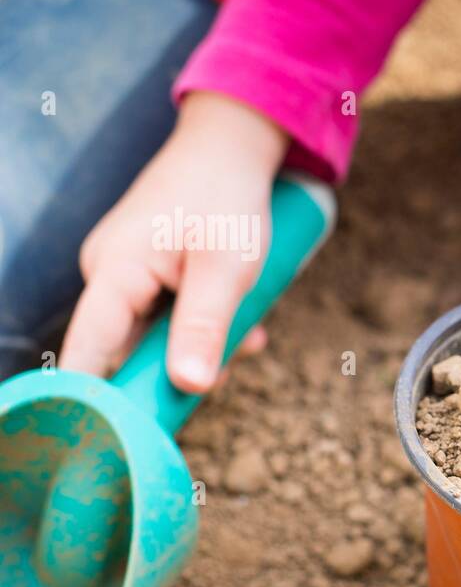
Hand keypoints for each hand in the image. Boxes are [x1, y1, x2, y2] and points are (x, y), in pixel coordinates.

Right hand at [60, 91, 288, 391]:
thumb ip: (205, 327)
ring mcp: (126, 273)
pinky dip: (205, 325)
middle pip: (125, 350)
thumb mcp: (227, 268)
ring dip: (201, 346)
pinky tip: (246, 326)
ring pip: (154, 335)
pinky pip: (168, 315)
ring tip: (247, 337)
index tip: (104, 442)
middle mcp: (108, 275)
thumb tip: (187, 386)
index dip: (94, 400)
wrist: (233, 144)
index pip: (88, 352)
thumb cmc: (229, 198)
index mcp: (114, 274)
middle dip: (174, 370)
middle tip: (220, 380)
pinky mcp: (147, 271)